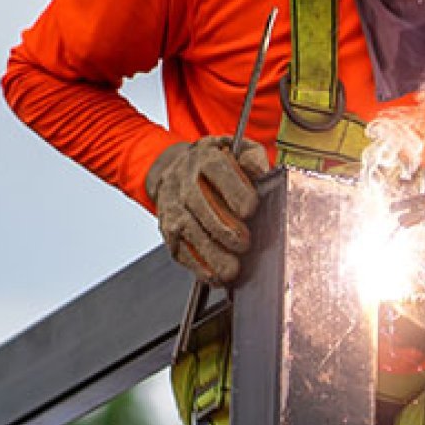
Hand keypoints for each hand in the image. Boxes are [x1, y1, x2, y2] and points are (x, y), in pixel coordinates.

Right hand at [145, 137, 270, 283]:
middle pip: (198, 203)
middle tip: (244, 243)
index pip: (217, 171)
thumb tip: (258, 169)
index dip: (234, 192)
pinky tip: (214, 276)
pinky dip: (197, 266)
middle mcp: (183, 181)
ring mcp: (171, 206)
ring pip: (187, 230)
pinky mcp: (167, 229)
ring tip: (231, 269)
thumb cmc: (215, 164)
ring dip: (210, 252)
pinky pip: (179, 250)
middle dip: (222, 227)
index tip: (250, 209)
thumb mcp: (237, 149)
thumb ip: (253, 157)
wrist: (176, 169)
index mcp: (205, 158)